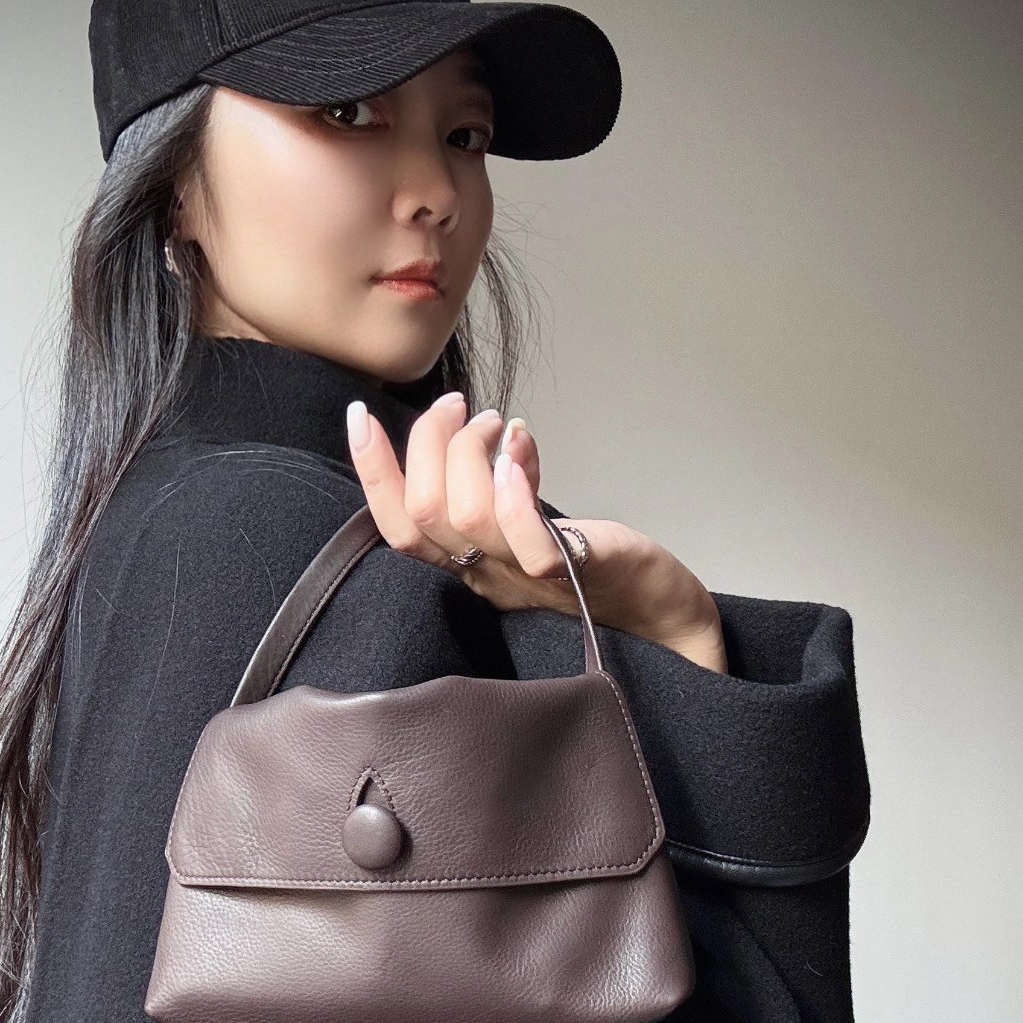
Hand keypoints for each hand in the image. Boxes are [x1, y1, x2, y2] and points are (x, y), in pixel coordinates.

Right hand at [346, 392, 727, 673]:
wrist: (661, 615)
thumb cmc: (595, 565)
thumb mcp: (527, 524)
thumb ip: (492, 488)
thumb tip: (471, 428)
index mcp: (469, 567)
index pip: (400, 527)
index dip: (373, 473)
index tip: (361, 416)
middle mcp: (489, 576)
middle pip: (424, 513)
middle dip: (429, 442)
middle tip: (459, 407)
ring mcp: (529, 576)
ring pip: (466, 515)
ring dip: (474, 449)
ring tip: (499, 423)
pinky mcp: (575, 571)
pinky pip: (528, 541)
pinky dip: (515, 488)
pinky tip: (521, 449)